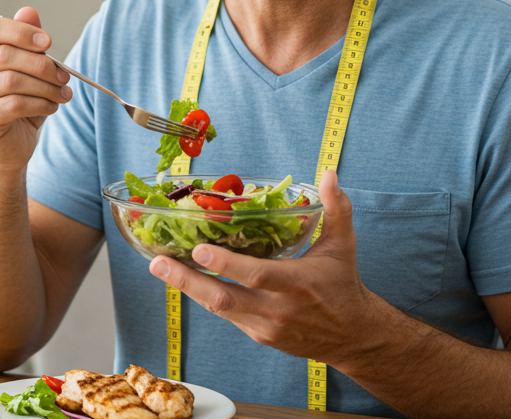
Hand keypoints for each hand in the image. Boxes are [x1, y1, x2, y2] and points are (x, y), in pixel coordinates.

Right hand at [0, 7, 71, 171]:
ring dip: (45, 87)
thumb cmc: (19, 104)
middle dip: (42, 65)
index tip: (48, 42)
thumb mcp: (28, 70)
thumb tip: (29, 11)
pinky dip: (40, 105)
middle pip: (6, 56)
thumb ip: (28, 42)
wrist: (9, 146)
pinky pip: (14, 105)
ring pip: (12, 81)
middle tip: (65, 76)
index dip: (22, 32)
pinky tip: (51, 107)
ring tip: (63, 94)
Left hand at [147, 171, 389, 365]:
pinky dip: (203, 296)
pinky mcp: (257, 335)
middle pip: (225, 299)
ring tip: (159, 267)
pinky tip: (182, 279)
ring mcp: (264, 325)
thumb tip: (329, 173)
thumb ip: (336, 208)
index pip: (257, 275)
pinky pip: (225, 315)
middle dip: (187, 281)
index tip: (199, 250)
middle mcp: (278, 308)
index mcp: (298, 283)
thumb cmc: (342, 284)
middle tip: (158, 263)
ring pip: (219, 309)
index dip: (227, 265)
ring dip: (186, 288)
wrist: (352, 336)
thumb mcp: (343, 244)